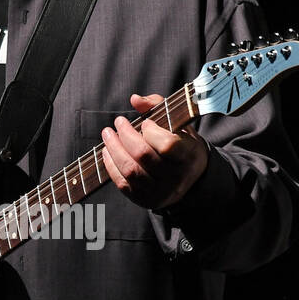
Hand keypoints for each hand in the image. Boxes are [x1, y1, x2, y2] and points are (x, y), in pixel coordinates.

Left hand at [101, 94, 209, 209]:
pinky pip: (123, 184)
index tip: (144, 122)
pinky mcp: (145, 200)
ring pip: (130, 170)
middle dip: (125, 135)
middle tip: (118, 122)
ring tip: (107, 134)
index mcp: (188, 157)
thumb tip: (135, 99)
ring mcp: (159, 192)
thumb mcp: (179, 124)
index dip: (151, 131)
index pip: (167, 145)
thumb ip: (158, 106)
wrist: (191, 180)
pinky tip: (107, 151)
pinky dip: (111, 166)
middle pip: (143, 156)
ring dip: (114, 149)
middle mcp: (175, 178)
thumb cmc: (182, 145)